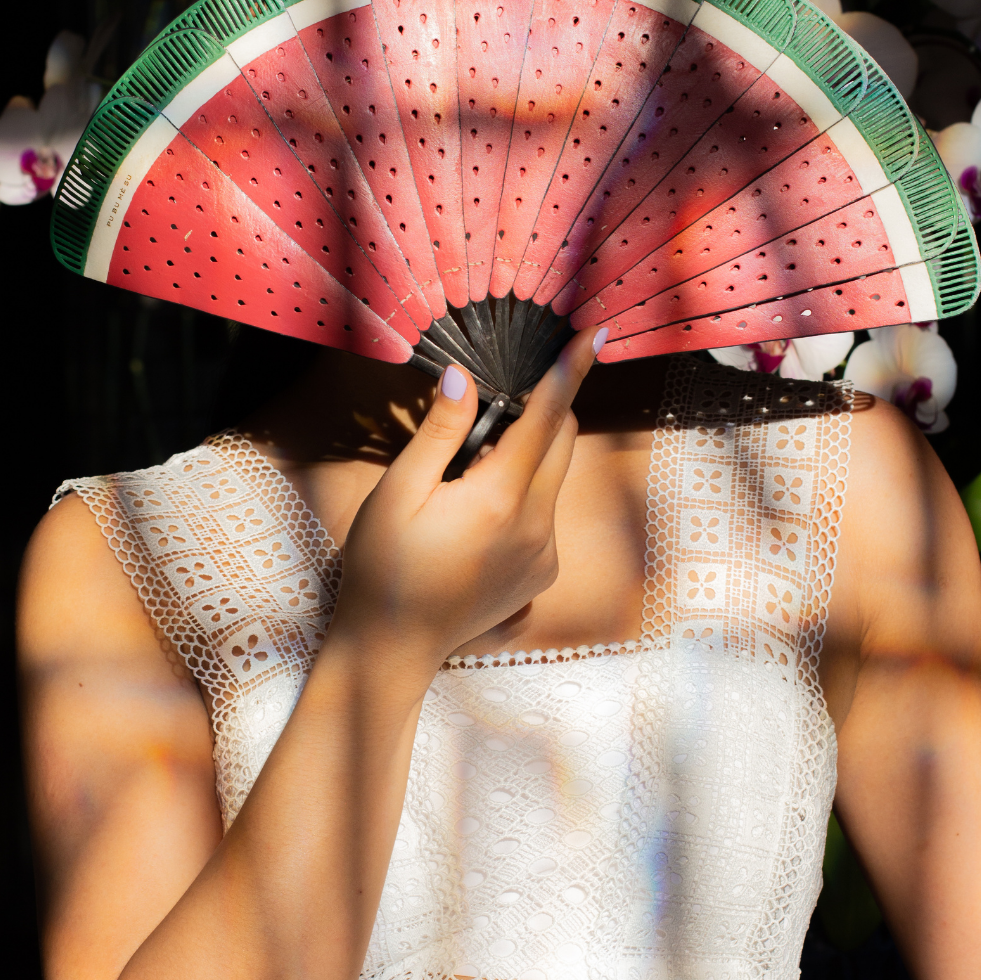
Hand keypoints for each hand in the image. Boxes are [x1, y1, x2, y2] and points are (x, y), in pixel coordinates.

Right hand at [330, 326, 605, 675]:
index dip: (571, 370)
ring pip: (552, 477)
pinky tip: (473, 520)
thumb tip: (464, 377)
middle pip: (562, 442)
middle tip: (487, 414)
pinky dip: (521, 494)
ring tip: (463, 482)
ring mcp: (545, 554)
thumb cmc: (383, 565)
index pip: (548, 418)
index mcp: (500, 499)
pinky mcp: (544, 572)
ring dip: (524, 458)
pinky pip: (544, 511)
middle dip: (540, 411)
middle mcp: (537, 526)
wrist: (394, 646)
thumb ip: (440, 431)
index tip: (597, 333)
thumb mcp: (398, 491)